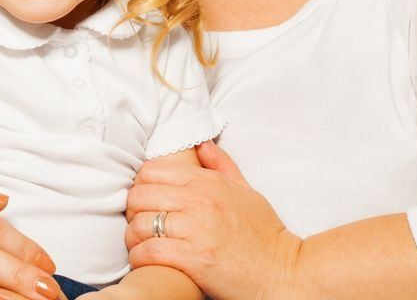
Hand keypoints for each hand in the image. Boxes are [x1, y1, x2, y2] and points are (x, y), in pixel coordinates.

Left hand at [124, 141, 301, 299]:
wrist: (284, 272)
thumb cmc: (264, 234)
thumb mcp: (246, 190)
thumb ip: (221, 165)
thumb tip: (202, 144)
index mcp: (208, 182)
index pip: (151, 172)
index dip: (140, 187)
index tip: (145, 203)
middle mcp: (200, 201)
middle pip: (139, 196)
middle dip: (132, 212)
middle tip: (139, 225)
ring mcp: (197, 229)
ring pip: (140, 224)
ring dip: (133, 238)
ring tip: (139, 246)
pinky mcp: (194, 258)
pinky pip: (150, 252)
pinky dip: (140, 257)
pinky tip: (145, 261)